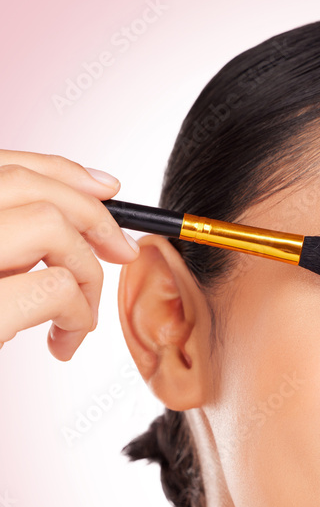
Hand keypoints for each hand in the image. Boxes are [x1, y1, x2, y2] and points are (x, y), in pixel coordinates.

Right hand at [0, 150, 139, 359]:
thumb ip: (11, 245)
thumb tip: (80, 217)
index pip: (5, 165)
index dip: (64, 172)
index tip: (107, 192)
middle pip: (31, 187)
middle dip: (94, 216)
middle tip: (122, 251)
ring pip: (51, 228)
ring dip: (86, 272)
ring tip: (79, 316)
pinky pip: (56, 289)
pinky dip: (79, 314)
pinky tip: (63, 341)